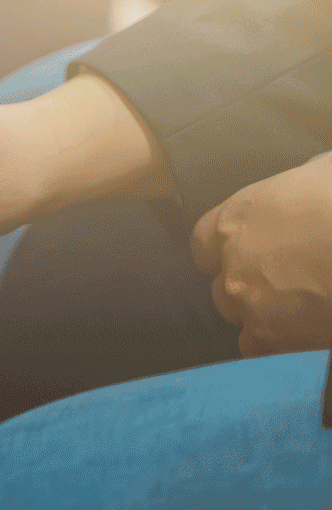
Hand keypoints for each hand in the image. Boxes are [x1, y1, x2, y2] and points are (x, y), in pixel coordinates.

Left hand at [190, 153, 331, 356]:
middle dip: (244, 288)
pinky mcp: (271, 336)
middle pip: (220, 284)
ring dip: (259, 317)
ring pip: (237, 318)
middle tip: (281, 288)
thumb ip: (298, 186)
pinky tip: (299, 337)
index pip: (203, 243)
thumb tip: (309, 184)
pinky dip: (275, 346)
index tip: (242, 257)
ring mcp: (246, 300)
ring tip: (295, 313)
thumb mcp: (319, 172)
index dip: (221, 253)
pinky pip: (258, 349)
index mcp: (235, 219)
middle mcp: (230, 261)